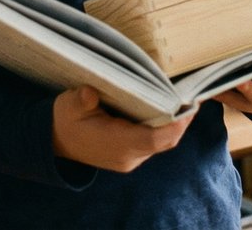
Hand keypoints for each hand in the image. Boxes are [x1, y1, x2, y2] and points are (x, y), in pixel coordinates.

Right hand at [52, 86, 194, 172]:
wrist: (57, 142)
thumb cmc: (65, 120)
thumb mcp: (67, 106)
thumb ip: (80, 100)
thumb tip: (89, 93)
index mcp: (116, 145)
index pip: (153, 140)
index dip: (175, 125)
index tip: (189, 107)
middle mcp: (129, 156)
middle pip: (165, 142)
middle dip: (182, 121)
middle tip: (194, 96)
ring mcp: (132, 158)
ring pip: (163, 143)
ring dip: (175, 123)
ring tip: (185, 99)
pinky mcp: (132, 154)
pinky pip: (156, 142)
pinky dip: (165, 126)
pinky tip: (169, 108)